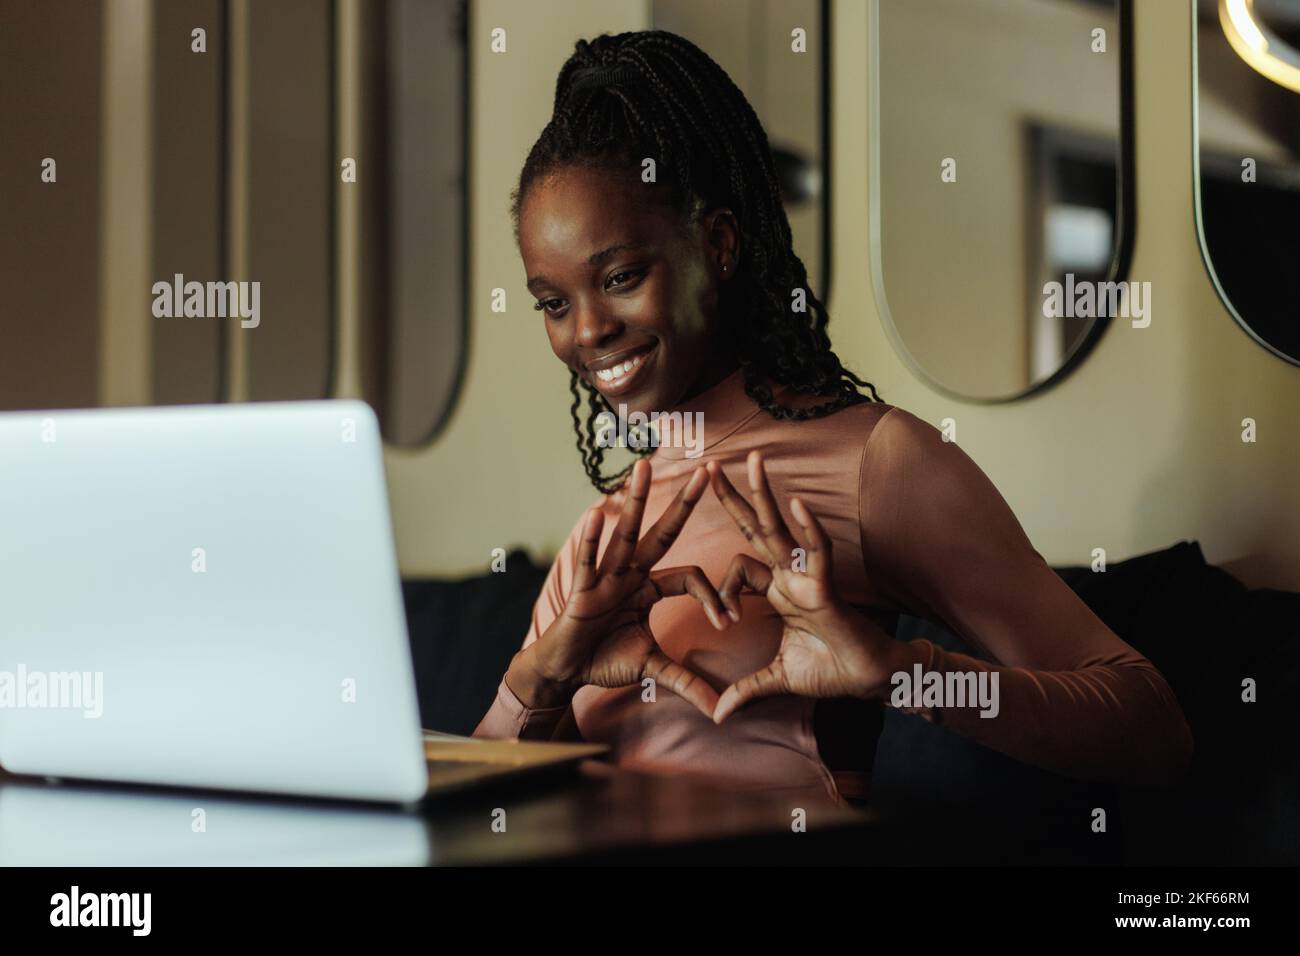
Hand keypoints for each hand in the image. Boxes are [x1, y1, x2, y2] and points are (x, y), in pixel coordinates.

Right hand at [508, 459, 729, 717]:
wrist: (565, 672)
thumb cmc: (605, 660)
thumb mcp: (653, 668)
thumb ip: (687, 682)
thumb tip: (720, 711)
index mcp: (650, 588)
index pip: (690, 578)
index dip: (712, 597)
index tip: (729, 621)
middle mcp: (631, 574)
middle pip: (662, 534)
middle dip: (684, 503)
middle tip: (707, 469)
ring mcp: (606, 578)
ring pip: (625, 534)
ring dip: (635, 500)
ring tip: (644, 466)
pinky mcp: (582, 590)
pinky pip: (588, 561)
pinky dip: (591, 539)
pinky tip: (595, 512)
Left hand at [707, 451, 914, 722]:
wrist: (870, 680)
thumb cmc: (831, 670)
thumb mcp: (777, 679)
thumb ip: (746, 691)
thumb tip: (716, 715)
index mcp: (776, 590)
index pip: (737, 569)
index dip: (721, 589)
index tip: (722, 621)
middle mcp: (789, 576)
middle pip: (754, 529)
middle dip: (732, 498)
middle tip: (708, 466)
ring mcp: (807, 577)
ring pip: (782, 528)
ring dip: (766, 494)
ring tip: (754, 459)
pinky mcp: (828, 587)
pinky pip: (818, 552)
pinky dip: (809, 529)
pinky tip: (797, 503)